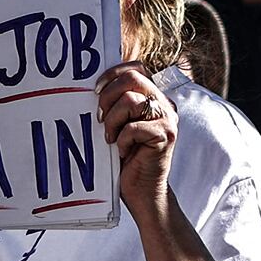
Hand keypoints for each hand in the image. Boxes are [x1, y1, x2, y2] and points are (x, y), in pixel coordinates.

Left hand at [99, 65, 178, 214]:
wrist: (142, 192)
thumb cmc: (126, 159)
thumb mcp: (119, 125)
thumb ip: (116, 104)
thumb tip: (92, 87)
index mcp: (153, 97)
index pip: (136, 68)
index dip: (113, 74)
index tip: (96, 91)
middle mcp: (164, 104)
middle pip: (133, 78)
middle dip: (108, 96)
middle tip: (100, 118)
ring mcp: (168, 119)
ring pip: (131, 101)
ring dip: (113, 121)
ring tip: (111, 139)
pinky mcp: (166, 135)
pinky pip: (134, 127)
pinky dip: (122, 140)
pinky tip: (123, 152)